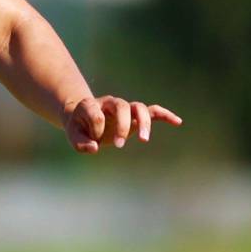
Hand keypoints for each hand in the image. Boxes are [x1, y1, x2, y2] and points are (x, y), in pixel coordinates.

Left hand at [64, 94, 181, 152]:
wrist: (83, 117)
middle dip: (122, 125)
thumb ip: (80, 143)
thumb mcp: (73, 136)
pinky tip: (177, 122)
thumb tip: (94, 148)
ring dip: (143, 123)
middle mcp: (110, 103)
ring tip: (144, 140)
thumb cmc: (78, 126)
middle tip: (119, 145)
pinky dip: (164, 115)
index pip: (96, 113)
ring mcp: (124, 108)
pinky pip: (152, 111)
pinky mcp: (134, 115)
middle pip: (122, 105)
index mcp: (91, 105)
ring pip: (139, 107)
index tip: (92, 142)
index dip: (94, 129)